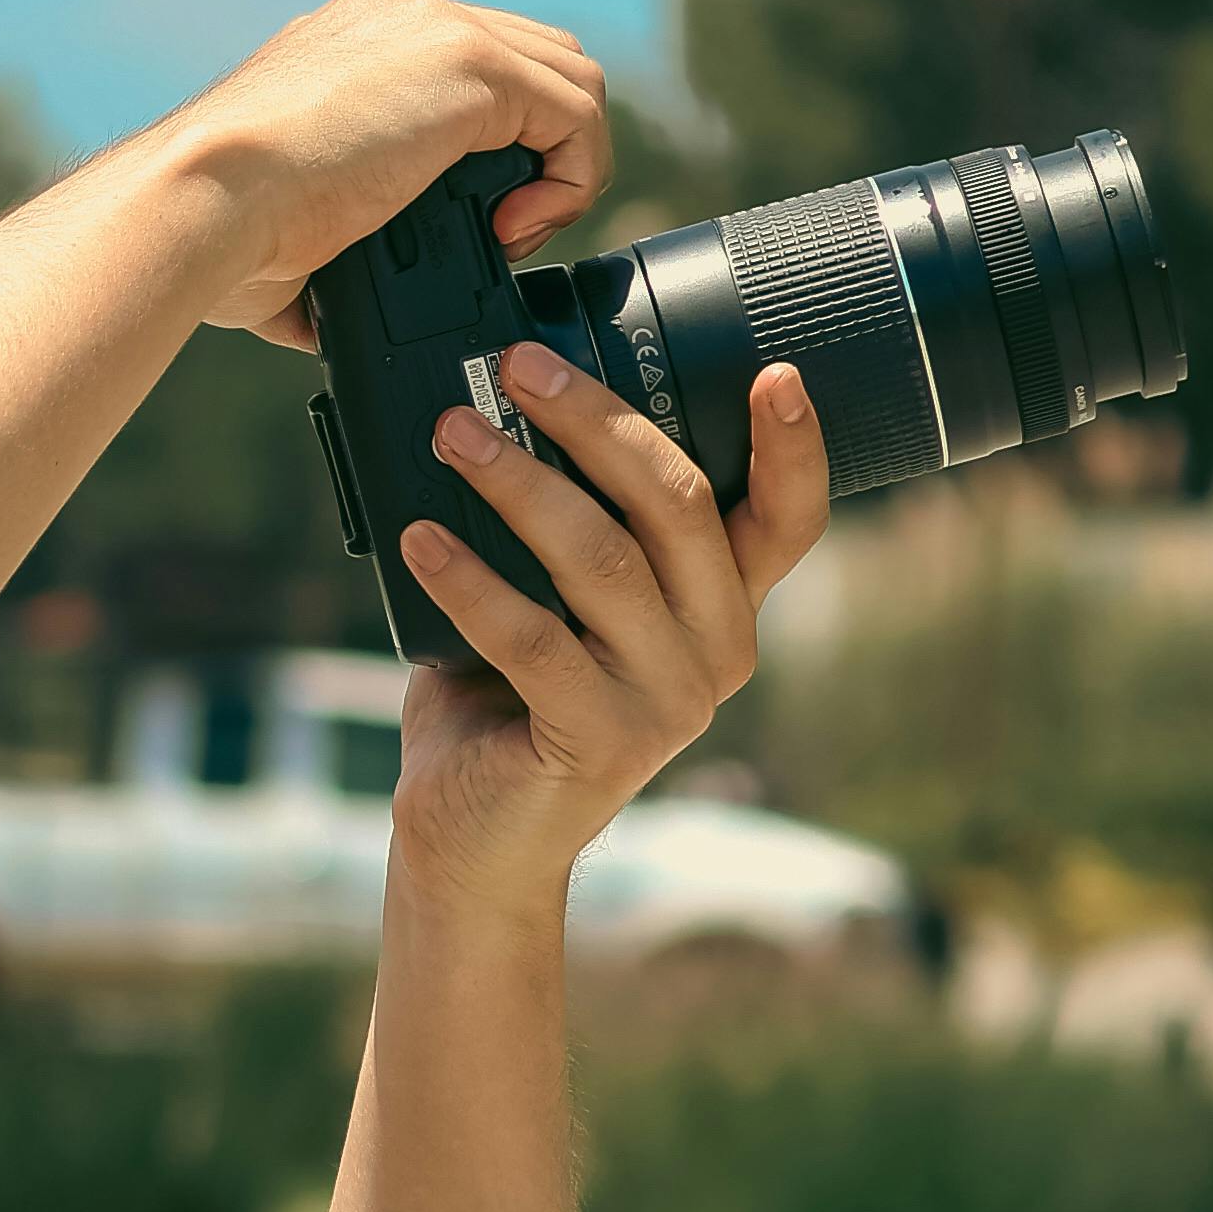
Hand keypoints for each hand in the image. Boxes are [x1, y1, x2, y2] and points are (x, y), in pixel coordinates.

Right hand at [158, 0, 609, 347]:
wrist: (202, 202)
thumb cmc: (215, 231)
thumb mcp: (285, 221)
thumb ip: (324, 241)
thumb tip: (322, 313)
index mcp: (360, 39)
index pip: (474, 67)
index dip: (497, 149)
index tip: (467, 225)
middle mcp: (403, 15)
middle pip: (535, 59)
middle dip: (538, 150)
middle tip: (497, 232)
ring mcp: (439, 29)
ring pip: (569, 77)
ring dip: (560, 166)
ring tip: (508, 235)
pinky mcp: (473, 62)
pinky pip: (578, 111)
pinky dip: (569, 179)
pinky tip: (512, 230)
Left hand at [389, 347, 832, 916]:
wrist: (476, 843)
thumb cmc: (506, 707)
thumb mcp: (556, 605)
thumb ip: (568, 530)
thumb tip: (505, 414)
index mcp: (720, 609)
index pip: (786, 520)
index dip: (793, 447)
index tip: (774, 372)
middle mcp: (715, 653)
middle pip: (678, 505)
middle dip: (595, 421)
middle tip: (516, 369)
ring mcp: (666, 703)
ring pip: (604, 560)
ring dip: (519, 483)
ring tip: (453, 436)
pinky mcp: (600, 742)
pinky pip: (533, 638)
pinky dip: (469, 579)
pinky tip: (419, 538)